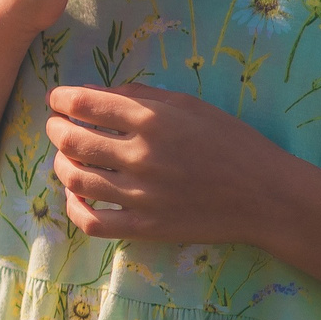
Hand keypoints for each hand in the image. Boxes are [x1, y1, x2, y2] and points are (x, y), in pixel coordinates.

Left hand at [44, 82, 297, 244]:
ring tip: (65, 157)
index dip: (61, 98)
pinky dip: (74, 208)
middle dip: (55, 128)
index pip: (85, 104)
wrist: (265, 196)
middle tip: (56, 126)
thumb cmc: (232, 142)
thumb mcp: (191, 104)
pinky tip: (76, 197)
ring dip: (60, 164)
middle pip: (72, 140)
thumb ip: (140, 95)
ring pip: (74, 179)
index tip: (58, 99)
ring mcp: (140, 195)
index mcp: (152, 119)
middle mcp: (140, 155)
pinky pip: (92, 222)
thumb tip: (94, 92)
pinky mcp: (144, 227)